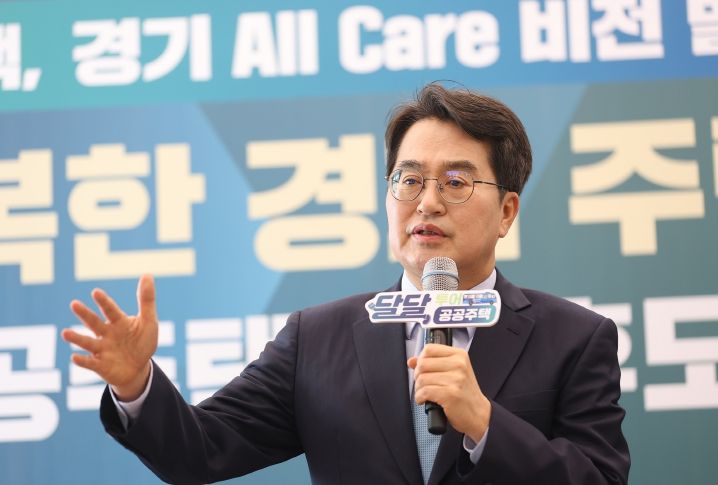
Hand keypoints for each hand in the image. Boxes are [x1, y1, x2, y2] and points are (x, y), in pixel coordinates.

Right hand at [62, 274, 157, 400]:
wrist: (137, 369)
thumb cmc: (142, 342)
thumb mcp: (148, 321)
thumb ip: (146, 300)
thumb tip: (147, 274)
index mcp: (118, 322)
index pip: (110, 310)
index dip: (103, 302)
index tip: (96, 292)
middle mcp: (106, 334)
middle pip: (94, 322)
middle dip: (84, 314)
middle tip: (74, 303)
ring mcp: (102, 350)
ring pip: (87, 343)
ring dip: (76, 338)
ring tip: (65, 333)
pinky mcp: (101, 366)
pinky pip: (90, 363)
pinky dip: (83, 361)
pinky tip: (74, 357)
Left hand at [408, 343, 490, 441]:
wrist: (478, 413)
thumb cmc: (464, 393)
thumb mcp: (453, 372)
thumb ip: (432, 363)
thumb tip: (411, 361)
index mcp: (459, 355)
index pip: (429, 349)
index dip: (421, 360)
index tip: (423, 369)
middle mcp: (459, 365)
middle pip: (423, 364)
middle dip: (418, 376)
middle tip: (423, 384)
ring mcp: (456, 379)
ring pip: (422, 379)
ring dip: (418, 389)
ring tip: (425, 393)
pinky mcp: (450, 394)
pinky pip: (424, 392)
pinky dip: (420, 397)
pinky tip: (425, 400)